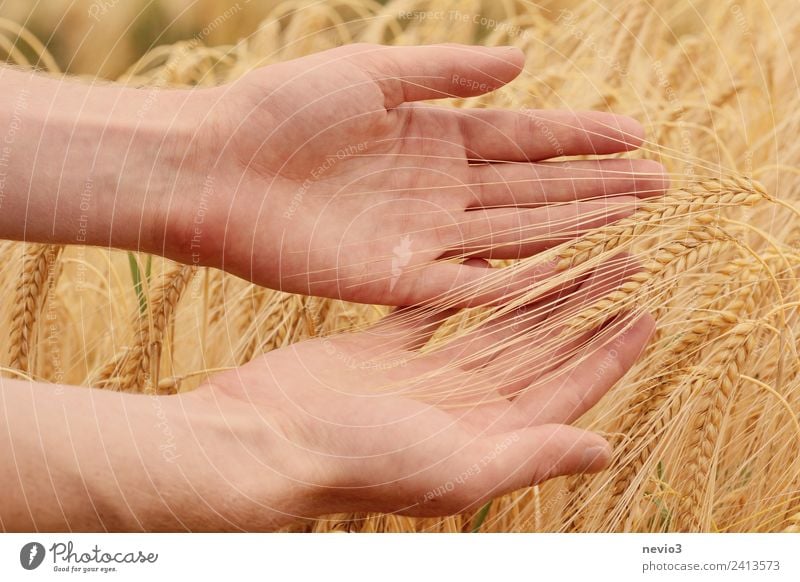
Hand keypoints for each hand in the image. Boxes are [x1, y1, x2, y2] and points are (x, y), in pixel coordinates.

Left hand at [169, 43, 667, 304]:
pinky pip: (470, 283)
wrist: (216, 170)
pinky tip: (564, 275)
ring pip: (513, 234)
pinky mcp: (396, 279)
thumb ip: (445, 73)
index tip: (634, 134)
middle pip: (531, 188)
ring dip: (571, 229)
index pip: (523, 136)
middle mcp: (437, 187)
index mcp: (432, 134)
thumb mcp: (369, 74)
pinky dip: (515, 281)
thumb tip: (522, 63)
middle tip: (658, 182)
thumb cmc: (282, 111)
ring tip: (631, 223)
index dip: (579, 136)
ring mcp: (421, 235)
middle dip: (594, 185)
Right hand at [184, 257, 653, 525]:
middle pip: (539, 346)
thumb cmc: (358, 462)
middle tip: (626, 263)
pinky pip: (435, 308)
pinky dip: (465, 283)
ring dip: (537, 290)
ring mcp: (421, 374)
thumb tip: (604, 451)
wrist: (268, 441)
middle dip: (584, 307)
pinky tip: (492, 259)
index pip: (566, 387)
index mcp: (487, 434)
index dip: (609, 353)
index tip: (647, 314)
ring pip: (494, 322)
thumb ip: (532, 456)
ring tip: (574, 252)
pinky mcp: (381, 347)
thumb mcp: (457, 468)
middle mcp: (462, 403)